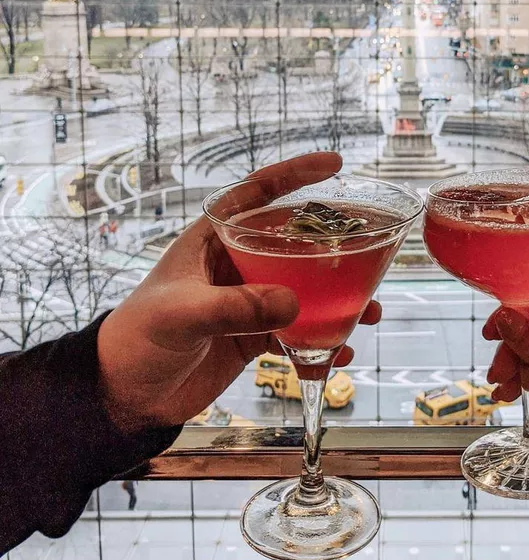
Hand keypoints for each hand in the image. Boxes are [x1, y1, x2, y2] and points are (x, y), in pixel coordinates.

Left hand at [97, 153, 380, 431]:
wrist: (129, 395)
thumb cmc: (138, 339)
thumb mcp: (182, 315)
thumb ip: (235, 308)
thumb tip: (294, 304)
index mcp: (212, 241)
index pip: (256, 195)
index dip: (294, 175)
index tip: (334, 164)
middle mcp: (235, 264)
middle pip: (295, 243)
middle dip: (334, 247)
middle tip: (369, 252)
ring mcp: (248, 301)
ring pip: (305, 289)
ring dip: (341, 299)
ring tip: (370, 312)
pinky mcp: (254, 335)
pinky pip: (300, 331)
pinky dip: (324, 340)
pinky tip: (341, 350)